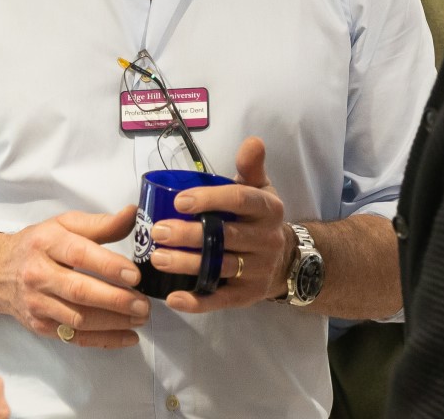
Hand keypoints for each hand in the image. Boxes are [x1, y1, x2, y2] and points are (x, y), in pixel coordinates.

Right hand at [0, 207, 148, 347]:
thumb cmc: (37, 245)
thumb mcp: (64, 225)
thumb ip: (100, 223)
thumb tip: (133, 214)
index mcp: (46, 243)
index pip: (79, 254)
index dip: (108, 265)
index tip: (134, 274)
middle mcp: (38, 274)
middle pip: (79, 291)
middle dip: (115, 300)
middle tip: (143, 304)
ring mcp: (37, 304)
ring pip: (78, 319)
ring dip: (114, 322)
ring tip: (140, 318)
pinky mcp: (40, 326)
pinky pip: (74, 337)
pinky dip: (104, 340)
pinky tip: (128, 336)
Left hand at [150, 137, 295, 313]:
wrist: (286, 260)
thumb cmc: (259, 218)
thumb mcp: (261, 189)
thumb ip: (251, 167)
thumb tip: (252, 141)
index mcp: (268, 208)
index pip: (240, 200)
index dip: (210, 200)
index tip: (179, 201)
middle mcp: (266, 239)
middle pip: (225, 237)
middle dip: (189, 235)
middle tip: (158, 232)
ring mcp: (258, 270)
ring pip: (219, 267)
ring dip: (186, 264)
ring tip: (157, 258)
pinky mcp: (248, 295)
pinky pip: (221, 300)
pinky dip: (197, 302)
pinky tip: (173, 298)